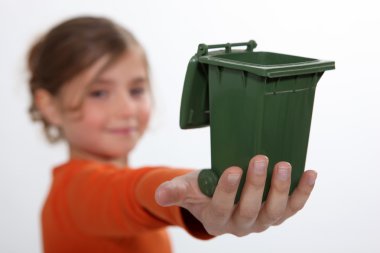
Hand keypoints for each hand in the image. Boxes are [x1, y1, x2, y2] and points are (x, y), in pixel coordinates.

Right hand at [155, 155, 316, 235]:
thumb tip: (159, 194)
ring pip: (274, 211)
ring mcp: (261, 221)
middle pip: (250, 209)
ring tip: (285, 166)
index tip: (232, 170)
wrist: (220, 198)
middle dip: (256, 186)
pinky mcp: (277, 214)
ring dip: (282, 189)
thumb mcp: (186, 189)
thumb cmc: (202, 191)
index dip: (227, 191)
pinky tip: (310, 173)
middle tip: (260, 159)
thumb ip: (174, 191)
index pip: (220, 207)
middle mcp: (240, 224)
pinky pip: (293, 207)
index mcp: (215, 219)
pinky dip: (303, 192)